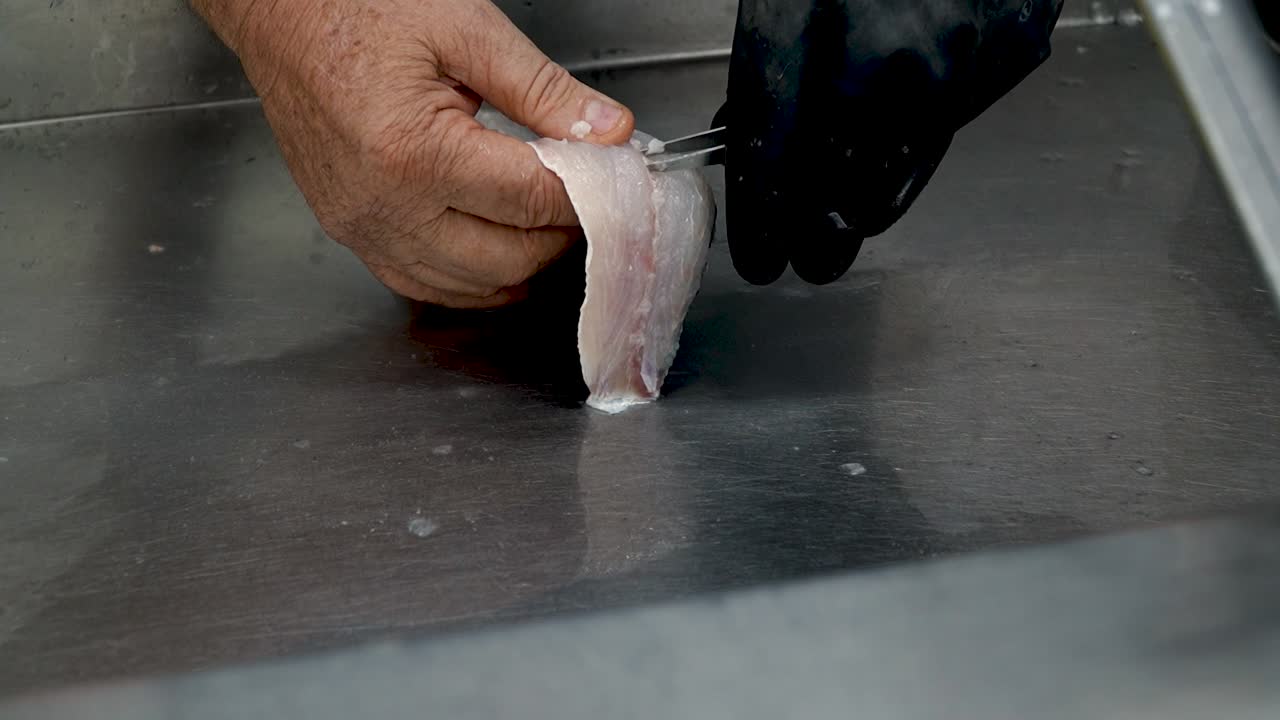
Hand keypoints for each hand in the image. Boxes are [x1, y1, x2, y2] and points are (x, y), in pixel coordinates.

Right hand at [192, 0, 634, 307]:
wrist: (281, 11)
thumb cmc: (358, 7)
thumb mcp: (467, 31)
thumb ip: (544, 90)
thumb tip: (610, 132)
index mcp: (415, 152)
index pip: (531, 201)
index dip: (586, 196)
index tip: (614, 183)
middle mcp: (383, 205)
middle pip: (506, 259)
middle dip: (557, 237)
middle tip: (585, 201)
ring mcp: (361, 226)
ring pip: (467, 286)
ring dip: (519, 265)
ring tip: (545, 223)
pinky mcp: (348, 231)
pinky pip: (420, 283)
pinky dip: (470, 280)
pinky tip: (496, 255)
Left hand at [718, 0, 1062, 284]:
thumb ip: (770, 67)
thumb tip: (757, 143)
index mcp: (807, 23)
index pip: (776, 158)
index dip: (765, 221)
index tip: (760, 257)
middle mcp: (885, 51)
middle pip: (847, 189)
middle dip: (821, 234)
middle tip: (807, 256)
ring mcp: (957, 55)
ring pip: (908, 169)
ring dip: (872, 194)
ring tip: (850, 201)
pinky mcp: (1011, 49)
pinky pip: (958, 117)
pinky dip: (926, 128)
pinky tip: (907, 108)